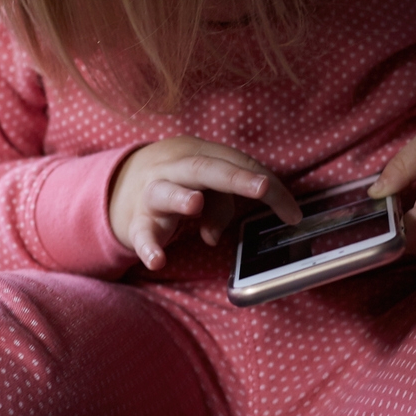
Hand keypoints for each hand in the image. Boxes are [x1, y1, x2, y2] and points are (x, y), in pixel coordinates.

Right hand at [109, 137, 302, 270]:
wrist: (122, 185)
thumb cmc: (179, 184)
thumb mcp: (204, 189)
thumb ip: (219, 205)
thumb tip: (212, 234)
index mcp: (199, 155)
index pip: (239, 165)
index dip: (268, 188)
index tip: (292, 214)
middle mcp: (174, 168)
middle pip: (205, 169)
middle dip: (235, 177)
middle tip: (262, 188)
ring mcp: (152, 193)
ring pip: (165, 191)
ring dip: (181, 197)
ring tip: (195, 204)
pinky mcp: (137, 221)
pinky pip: (142, 233)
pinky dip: (148, 247)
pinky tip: (157, 260)